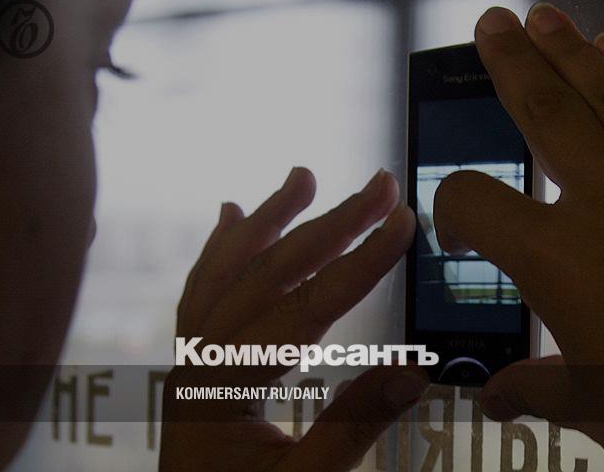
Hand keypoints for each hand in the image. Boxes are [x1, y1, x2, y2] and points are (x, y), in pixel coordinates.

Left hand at [160, 167, 428, 470]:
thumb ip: (354, 427)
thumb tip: (415, 368)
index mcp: (224, 388)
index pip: (306, 309)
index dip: (361, 263)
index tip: (404, 224)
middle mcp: (198, 361)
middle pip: (269, 274)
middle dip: (330, 226)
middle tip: (382, 187)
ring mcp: (188, 359)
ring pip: (228, 271)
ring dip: (270, 221)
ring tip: (305, 177)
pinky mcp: (192, 364)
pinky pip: (202, 291)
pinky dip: (221, 249)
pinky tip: (232, 214)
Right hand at [433, 4, 603, 470]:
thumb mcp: (595, 404)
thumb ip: (536, 384)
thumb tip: (497, 395)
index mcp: (559, 259)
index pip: (476, 200)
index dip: (453, 211)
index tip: (462, 234)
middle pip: (546, 113)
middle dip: (513, 62)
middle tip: (492, 22)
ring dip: (573, 53)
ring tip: (545, 19)